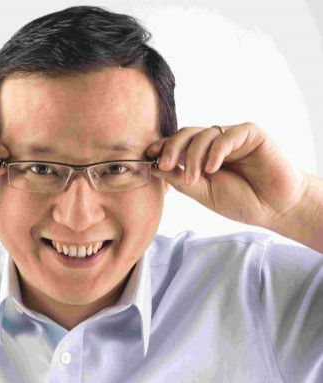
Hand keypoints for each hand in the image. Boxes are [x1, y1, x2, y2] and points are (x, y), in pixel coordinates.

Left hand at [146, 122, 306, 228]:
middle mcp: (214, 144)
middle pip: (186, 134)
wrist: (274, 207)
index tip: (149, 156)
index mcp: (202, 156)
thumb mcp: (203, 192)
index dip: (162, 147)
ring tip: (196, 178)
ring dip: (194, 156)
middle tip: (165, 165)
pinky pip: (226, 135)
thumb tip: (154, 166)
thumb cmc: (240, 200)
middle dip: (171, 148)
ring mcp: (231, 138)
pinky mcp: (250, 134)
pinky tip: (213, 168)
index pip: (177, 144)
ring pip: (203, 134)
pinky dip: (216, 151)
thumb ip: (180, 179)